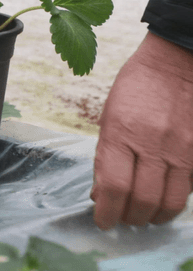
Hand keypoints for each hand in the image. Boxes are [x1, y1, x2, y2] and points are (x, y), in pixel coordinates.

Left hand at [91, 31, 192, 229]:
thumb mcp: (108, 118)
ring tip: (144, 215)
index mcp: (120, 133)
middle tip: (123, 218)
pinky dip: (174, 201)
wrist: (176, 62)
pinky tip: (164, 199)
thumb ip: (106, 157)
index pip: (114, 187)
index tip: (103, 222)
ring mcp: (182, 148)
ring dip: (154, 216)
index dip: (108, 213)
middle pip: (143, 201)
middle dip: (129, 218)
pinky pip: (189, 189)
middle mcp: (152, 143)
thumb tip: (102, 195)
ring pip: (171, 202)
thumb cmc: (136, 89)